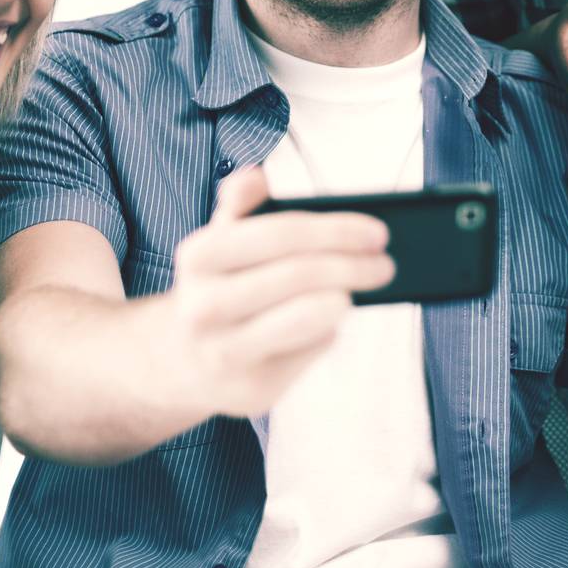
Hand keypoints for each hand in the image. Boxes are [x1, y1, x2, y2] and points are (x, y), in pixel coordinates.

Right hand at [167, 166, 394, 417]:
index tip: (377, 232)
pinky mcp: (253, 390)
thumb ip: (240, 202)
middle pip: (299, 276)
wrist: (181, 359)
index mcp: (199, 256)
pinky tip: (330, 320)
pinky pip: (310, 351)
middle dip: (353, 266)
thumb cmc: (219, 284)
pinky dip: (328, 331)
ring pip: (307, 318)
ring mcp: (226, 353)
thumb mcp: (221, 239)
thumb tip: (257, 176)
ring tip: (365, 287)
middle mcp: (205, 307)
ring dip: (346, 297)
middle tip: (386, 264)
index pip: (280, 233)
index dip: (336, 230)